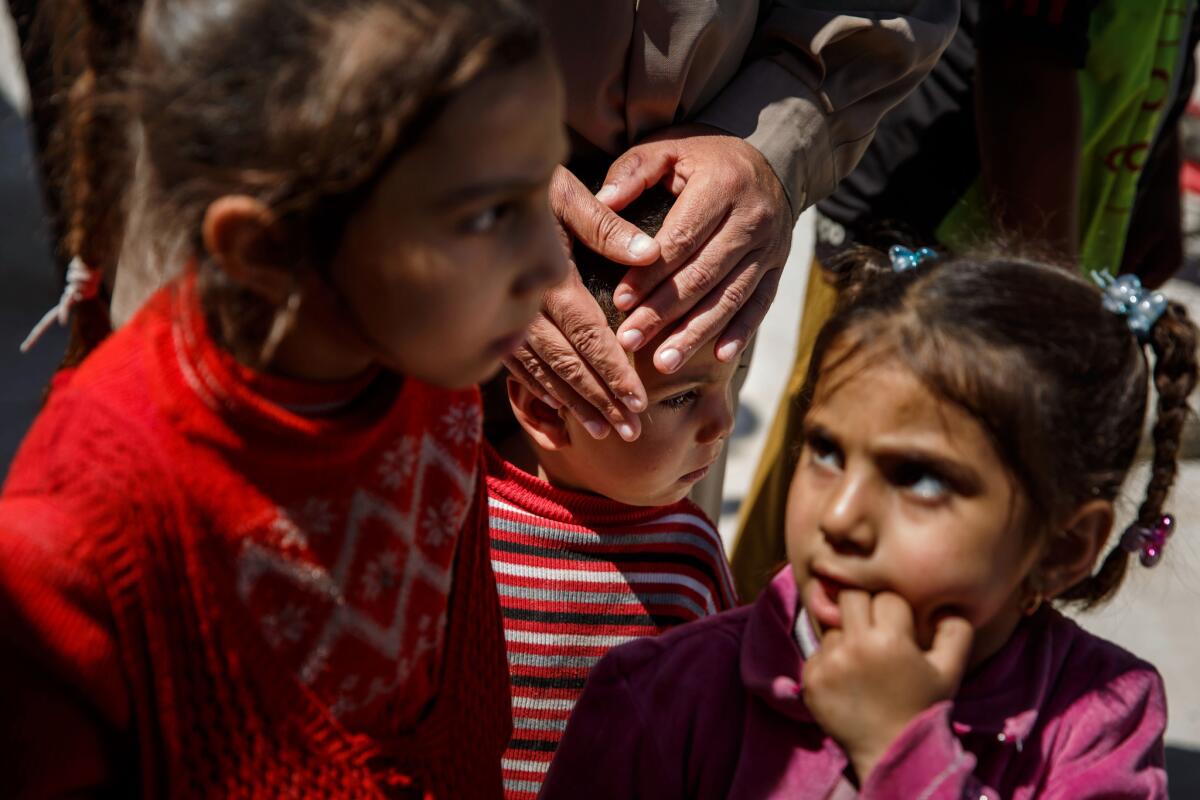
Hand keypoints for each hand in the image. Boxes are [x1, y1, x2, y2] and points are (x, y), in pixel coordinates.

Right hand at [503, 166, 659, 440]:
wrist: (463, 187)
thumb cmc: (526, 187)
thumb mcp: (565, 194)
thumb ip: (605, 225)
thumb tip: (650, 254)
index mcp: (548, 277)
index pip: (588, 336)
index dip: (614, 372)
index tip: (638, 402)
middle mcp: (522, 307)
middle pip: (567, 364)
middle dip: (600, 400)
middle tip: (631, 433)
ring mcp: (500, 320)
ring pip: (541, 373)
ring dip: (573, 404)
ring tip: (602, 433)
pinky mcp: (486, 325)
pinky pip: (515, 368)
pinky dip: (540, 393)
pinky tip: (559, 414)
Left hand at [600, 124, 791, 372]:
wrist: (771, 159)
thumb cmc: (703, 158)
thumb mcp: (668, 148)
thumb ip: (634, 171)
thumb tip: (602, 202)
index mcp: (723, 185)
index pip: (681, 238)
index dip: (651, 273)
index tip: (620, 301)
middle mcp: (752, 218)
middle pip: (704, 274)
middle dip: (664, 312)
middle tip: (630, 341)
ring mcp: (771, 246)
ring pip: (730, 297)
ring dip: (695, 334)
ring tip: (663, 363)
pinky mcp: (779, 267)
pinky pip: (760, 305)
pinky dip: (739, 333)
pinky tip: (716, 358)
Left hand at [801, 591, 972, 782]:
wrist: (892, 750)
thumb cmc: (922, 706)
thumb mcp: (950, 670)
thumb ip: (955, 631)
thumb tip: (945, 605)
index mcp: (891, 640)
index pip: (886, 597)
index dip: (894, 610)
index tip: (899, 629)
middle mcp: (856, 646)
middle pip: (850, 596)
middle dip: (863, 608)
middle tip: (874, 631)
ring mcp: (829, 663)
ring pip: (832, 625)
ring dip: (846, 636)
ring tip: (863, 662)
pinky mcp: (810, 678)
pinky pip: (817, 651)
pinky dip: (830, 659)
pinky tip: (847, 679)